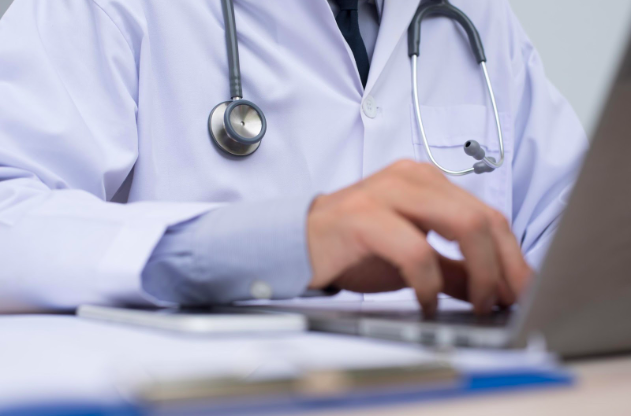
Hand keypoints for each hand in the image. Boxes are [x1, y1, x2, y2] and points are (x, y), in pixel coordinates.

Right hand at [307, 160, 531, 315]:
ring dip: (480, 272)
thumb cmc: (356, 245)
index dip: (513, 256)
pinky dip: (430, 284)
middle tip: (507, 302)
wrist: (299, 242)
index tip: (523, 290)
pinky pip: (416, 251)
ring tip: (479, 303)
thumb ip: (455, 269)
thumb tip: (497, 291)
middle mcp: (412, 179)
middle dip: (504, 266)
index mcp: (427, 181)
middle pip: (482, 218)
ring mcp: (388, 193)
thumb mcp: (415, 256)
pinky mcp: (364, 217)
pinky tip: (427, 302)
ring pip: (461, 225)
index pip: (487, 214)